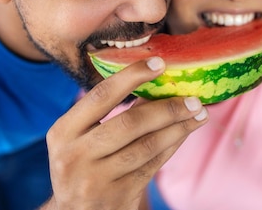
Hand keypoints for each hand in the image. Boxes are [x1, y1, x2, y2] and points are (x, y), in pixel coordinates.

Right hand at [44, 57, 207, 209]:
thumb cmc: (82, 165)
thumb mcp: (82, 138)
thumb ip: (110, 112)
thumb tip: (153, 78)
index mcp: (62, 132)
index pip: (101, 96)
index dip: (132, 77)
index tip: (158, 63)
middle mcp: (74, 156)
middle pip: (129, 123)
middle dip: (166, 108)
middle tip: (193, 98)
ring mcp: (95, 180)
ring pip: (146, 146)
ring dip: (178, 127)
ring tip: (199, 113)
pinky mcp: (117, 198)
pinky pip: (153, 166)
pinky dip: (172, 145)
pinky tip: (185, 133)